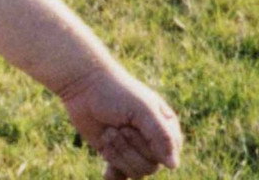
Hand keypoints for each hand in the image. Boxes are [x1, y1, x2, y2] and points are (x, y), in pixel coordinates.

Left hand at [59, 66, 182, 178]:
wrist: (85, 87)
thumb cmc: (117, 93)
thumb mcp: (142, 111)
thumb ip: (161, 136)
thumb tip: (173, 166)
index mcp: (167, 130)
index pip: (166, 156)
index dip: (146, 146)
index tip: (129, 126)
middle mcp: (153, 143)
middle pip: (150, 168)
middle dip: (128, 149)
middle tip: (116, 128)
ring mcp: (134, 150)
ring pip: (135, 173)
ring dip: (117, 155)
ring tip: (108, 133)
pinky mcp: (115, 154)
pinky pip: (120, 176)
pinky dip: (113, 174)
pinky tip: (106, 170)